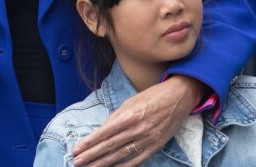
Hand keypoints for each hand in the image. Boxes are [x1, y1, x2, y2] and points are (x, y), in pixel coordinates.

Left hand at [72, 75, 204, 165]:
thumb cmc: (152, 96)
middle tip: (77, 161)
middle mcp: (137, 129)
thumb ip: (116, 116)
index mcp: (129, 115)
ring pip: (121, 155)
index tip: (77, 148)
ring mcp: (147, 139)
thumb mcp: (130, 101)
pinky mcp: (155, 146)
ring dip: (103, 163)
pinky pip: (137, 160)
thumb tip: (103, 129)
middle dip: (92, 155)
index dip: (89, 142)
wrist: (178, 97)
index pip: (104, 132)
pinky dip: (123, 166)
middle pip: (110, 146)